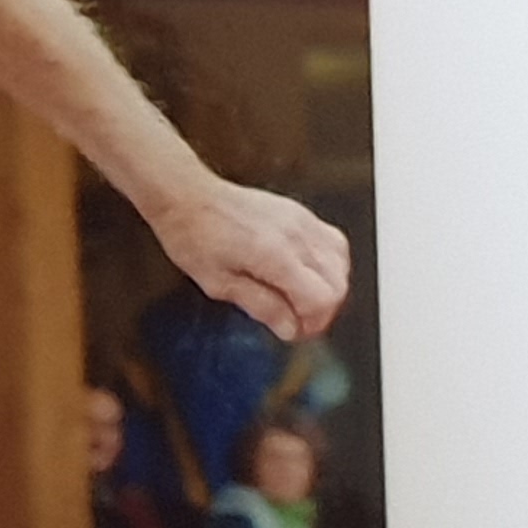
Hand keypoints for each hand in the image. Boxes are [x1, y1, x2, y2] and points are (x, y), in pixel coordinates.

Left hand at [151, 179, 349, 341]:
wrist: (186, 196)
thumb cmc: (192, 234)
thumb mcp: (218, 283)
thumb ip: (260, 306)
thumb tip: (288, 328)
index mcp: (275, 255)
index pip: (323, 298)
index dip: (313, 323)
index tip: (294, 332)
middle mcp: (294, 235)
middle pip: (338, 284)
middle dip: (322, 310)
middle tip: (296, 320)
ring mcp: (300, 220)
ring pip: (341, 262)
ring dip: (327, 287)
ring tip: (299, 298)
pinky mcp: (298, 212)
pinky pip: (332, 241)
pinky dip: (327, 264)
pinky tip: (304, 273)